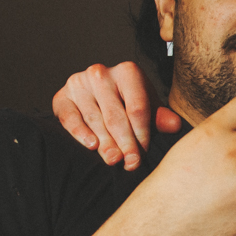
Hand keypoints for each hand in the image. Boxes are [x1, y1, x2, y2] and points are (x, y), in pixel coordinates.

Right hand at [51, 61, 181, 169]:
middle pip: (116, 115)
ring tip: (114, 160)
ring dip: (105, 143)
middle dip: (125, 143)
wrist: (96, 98)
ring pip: (95, 119)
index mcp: (127, 72)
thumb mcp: (147, 109)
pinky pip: (69, 117)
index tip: (144, 154)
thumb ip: (159, 117)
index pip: (137, 107)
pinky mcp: (61, 96)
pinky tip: (91, 146)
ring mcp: (79, 83)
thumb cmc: (127, 105)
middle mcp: (101, 73)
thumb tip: (174, 125)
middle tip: (130, 163)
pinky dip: (80, 132)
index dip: (142, 134)